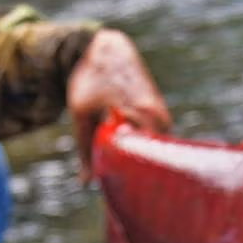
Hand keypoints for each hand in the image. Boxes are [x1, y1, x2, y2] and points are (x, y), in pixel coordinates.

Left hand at [67, 28, 170, 182]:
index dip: (128, 180)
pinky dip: (137, 150)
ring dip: (135, 162)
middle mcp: (159, 119)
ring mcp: (161, 117)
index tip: (118, 195)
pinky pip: (150, 141)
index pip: (140, 161)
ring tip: (119, 175)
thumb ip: (85, 150)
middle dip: (133, 175)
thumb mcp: (81, 115)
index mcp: (143, 118)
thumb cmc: (91, 78)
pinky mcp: (159, 116)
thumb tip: (86, 183)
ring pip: (149, 151)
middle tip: (116, 191)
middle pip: (149, 159)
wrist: (105, 47)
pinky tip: (124, 157)